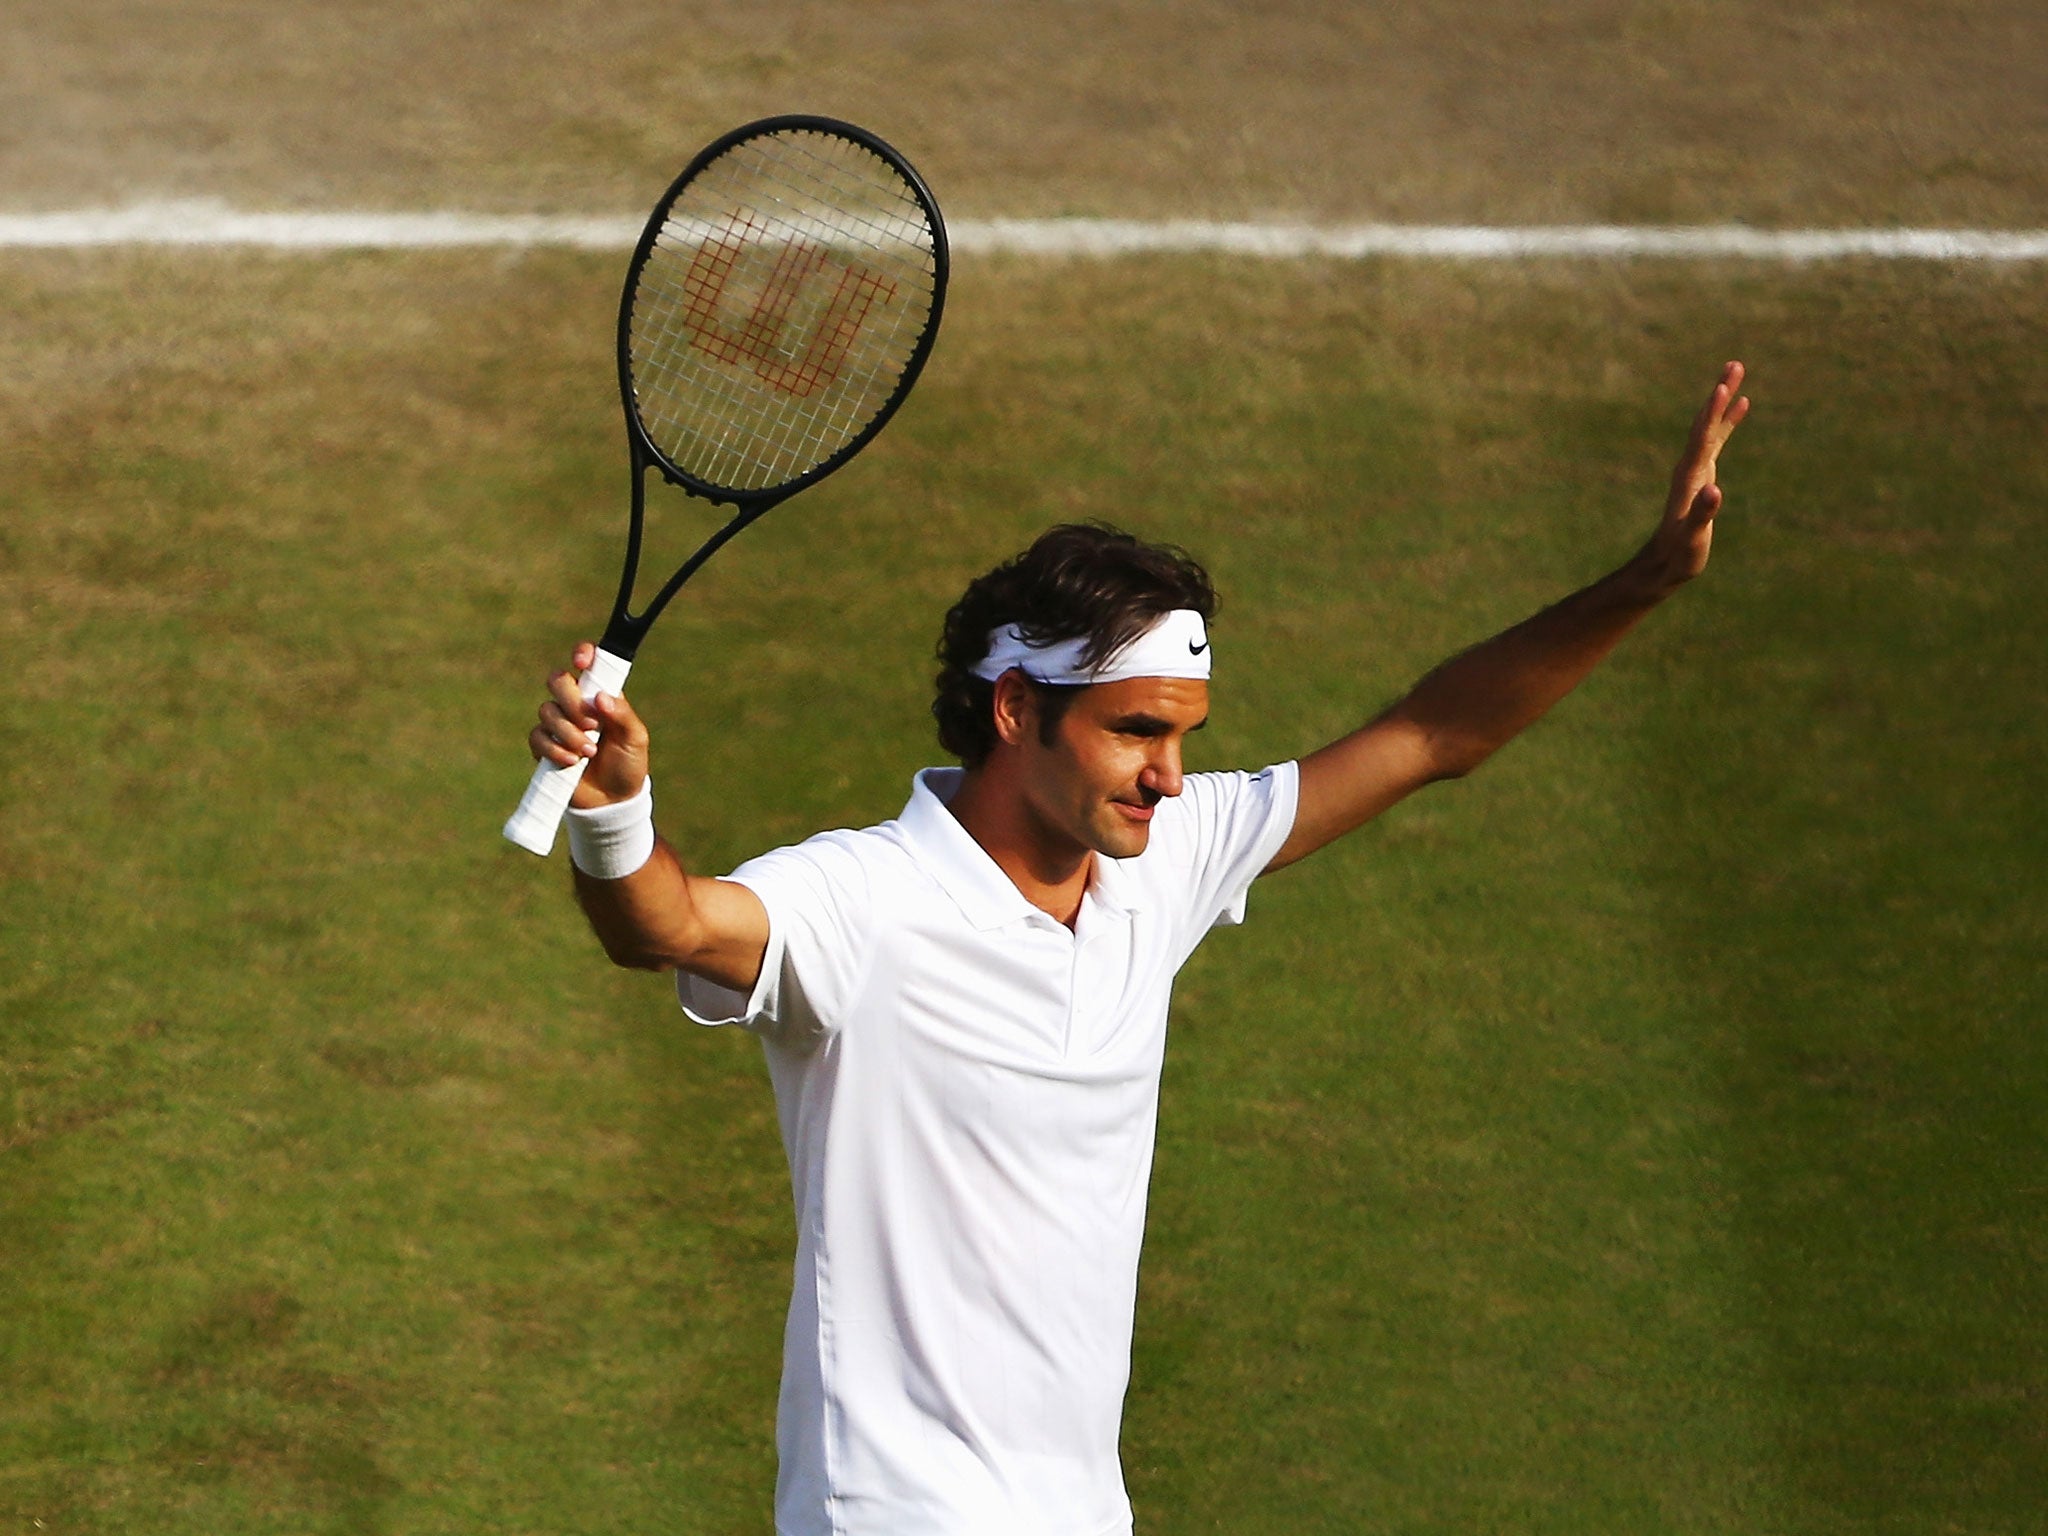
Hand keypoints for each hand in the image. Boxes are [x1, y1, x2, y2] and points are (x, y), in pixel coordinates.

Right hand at [528, 640, 650, 808]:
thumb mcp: (635, 738)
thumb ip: (622, 714)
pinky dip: (554, 749)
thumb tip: (601, 697)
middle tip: (593, 725)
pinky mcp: (545, 746)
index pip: (588, 663)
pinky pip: (537, 737)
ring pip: (546, 710)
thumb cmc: (628, 764)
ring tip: (589, 752)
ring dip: (568, 732)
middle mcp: (576, 704)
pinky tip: (572, 761)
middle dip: (572, 701)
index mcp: (601, 694)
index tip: (582, 662)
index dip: (582, 654)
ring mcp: (558, 724)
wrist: (613, 800)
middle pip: (557, 680)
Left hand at [1635, 361, 1749, 593]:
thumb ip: (1702, 514)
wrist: (1665, 562)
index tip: (1722, 387)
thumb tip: (1715, 491)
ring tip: (1737, 372)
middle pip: (1705, 422)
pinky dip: (1729, 420)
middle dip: (1720, 394)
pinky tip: (1742, 405)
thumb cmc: (1680, 553)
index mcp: (1689, 476)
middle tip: (1734, 365)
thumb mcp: (1692, 536)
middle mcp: (1690, 465)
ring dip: (1724, 400)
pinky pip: (1718, 439)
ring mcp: (1696, 467)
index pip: (1702, 437)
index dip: (1713, 413)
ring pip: (1711, 426)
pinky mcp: (1703, 473)